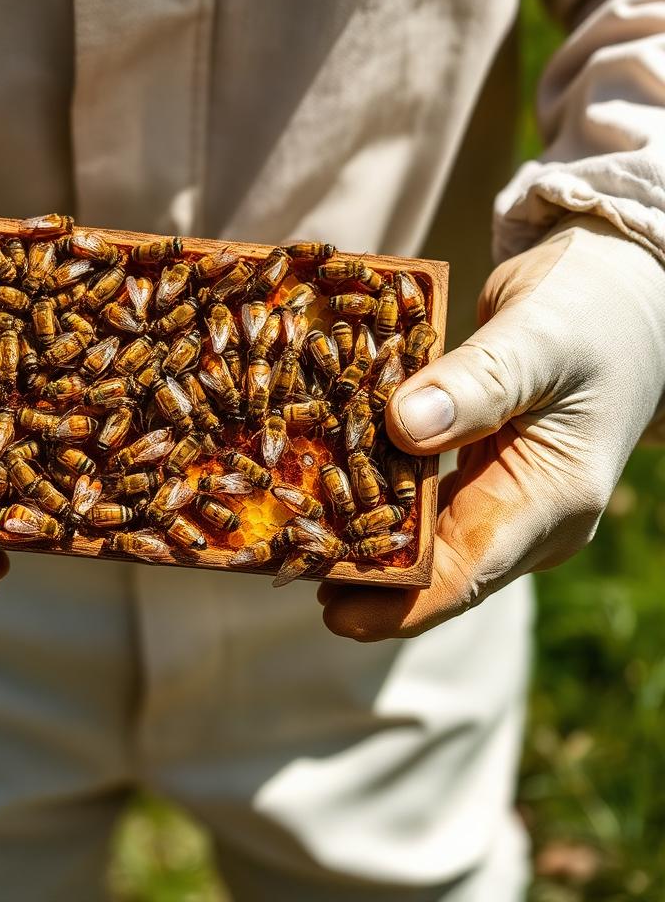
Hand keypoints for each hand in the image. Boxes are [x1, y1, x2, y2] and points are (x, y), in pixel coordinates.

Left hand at [319, 217, 664, 640]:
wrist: (618, 290)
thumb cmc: (591, 310)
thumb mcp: (539, 341)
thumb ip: (475, 385)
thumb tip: (402, 427)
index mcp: (551, 501)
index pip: (465, 574)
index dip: (396, 601)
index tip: (332, 612)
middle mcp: (522, 513)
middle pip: (431, 564)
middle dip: (359, 570)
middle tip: (283, 562)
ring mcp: (499, 494)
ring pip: (419, 532)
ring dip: (356, 531)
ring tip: (287, 532)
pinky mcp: (476, 468)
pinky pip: (417, 493)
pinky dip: (370, 487)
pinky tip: (321, 482)